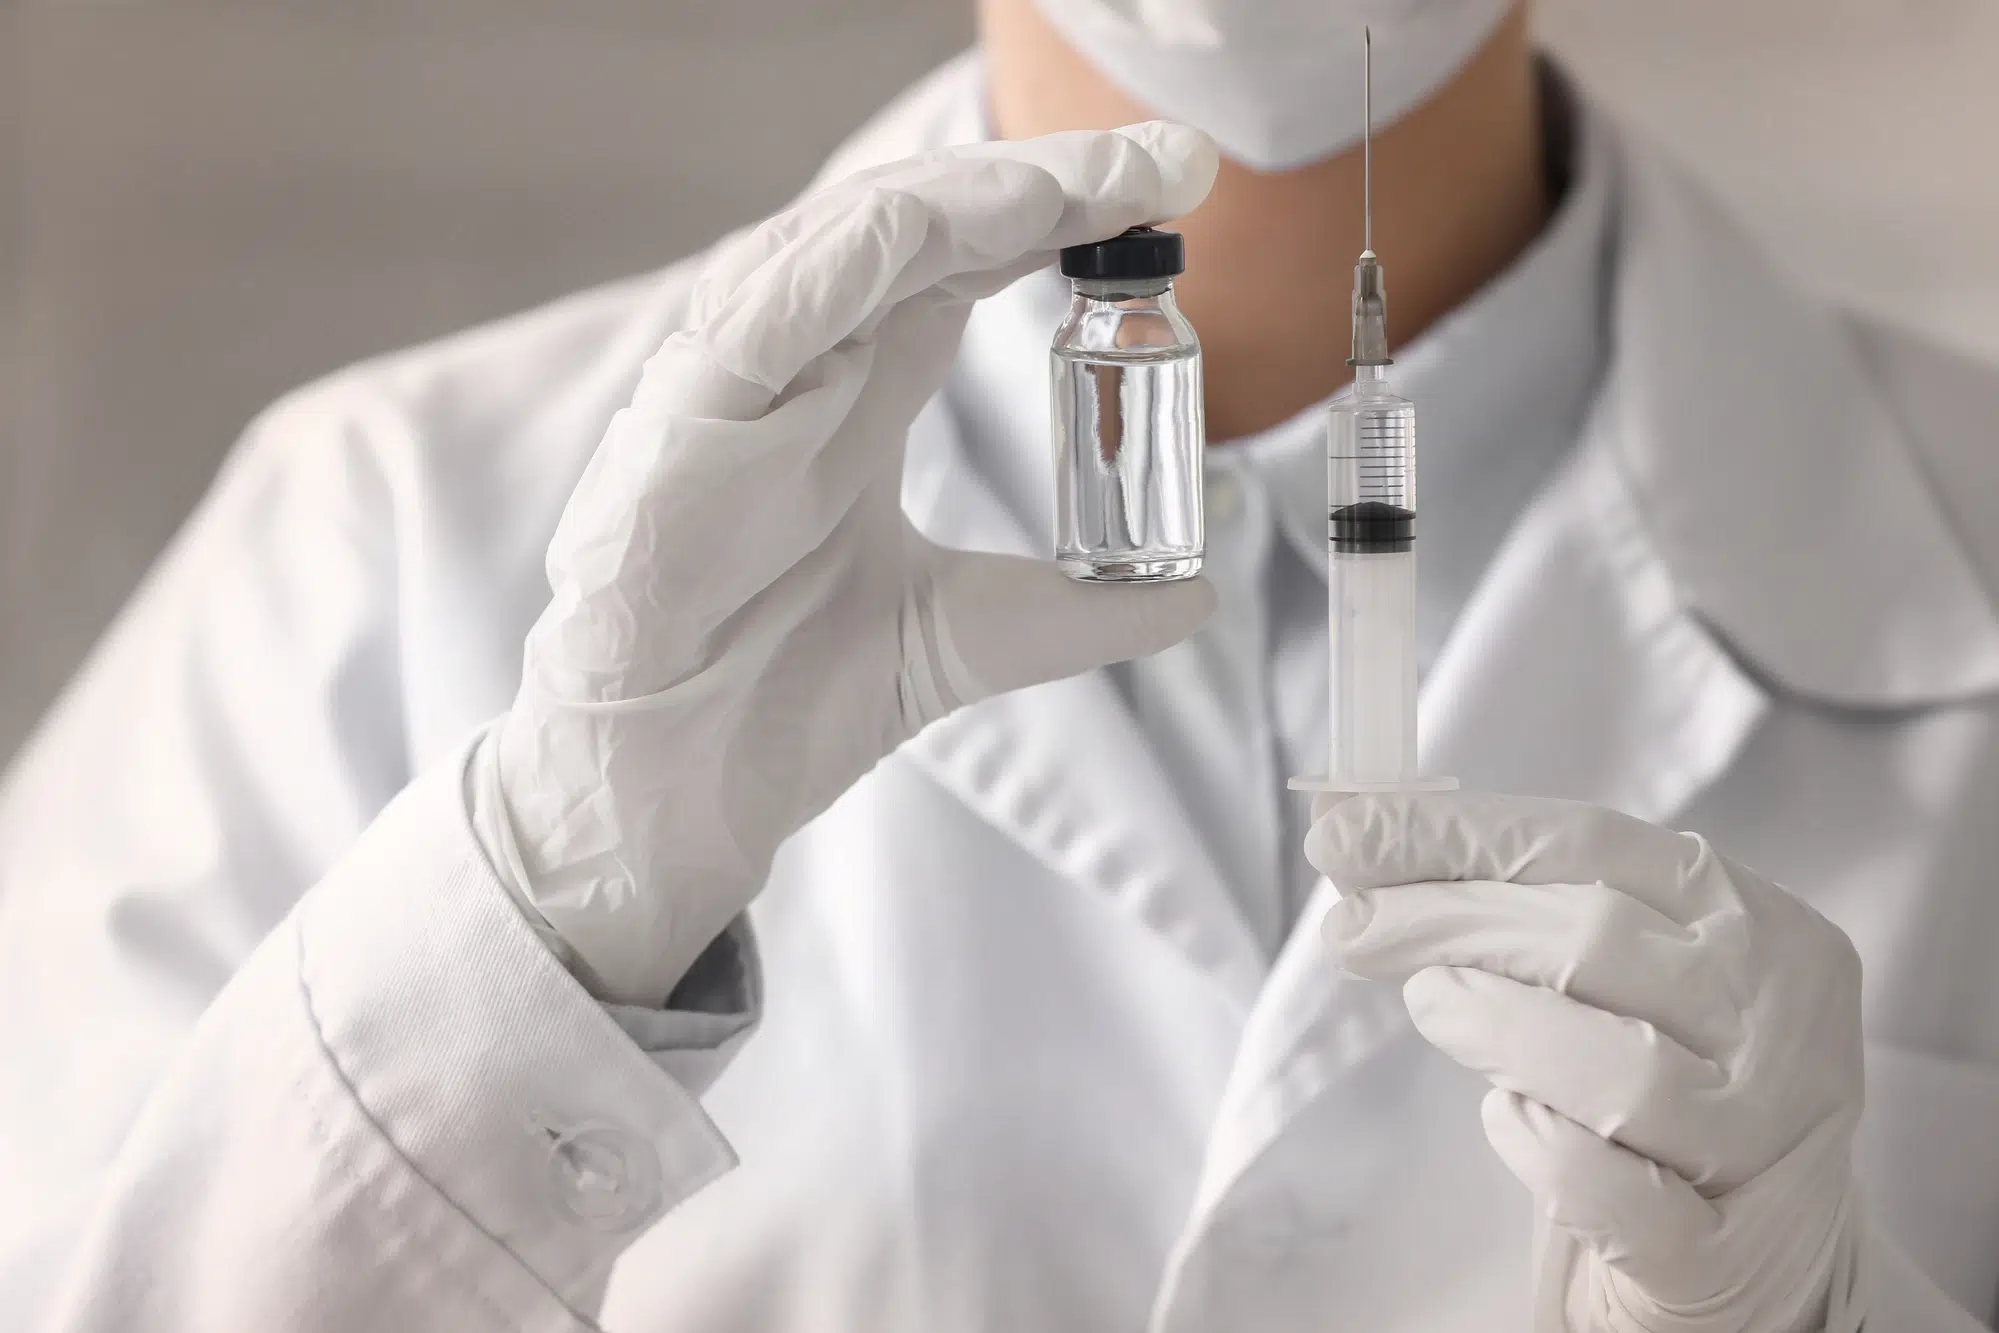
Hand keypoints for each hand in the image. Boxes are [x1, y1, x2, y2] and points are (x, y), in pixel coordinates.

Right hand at [483, 126, 1220, 1004]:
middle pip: (927, 233)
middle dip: (1044, 186)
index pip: (966, 270)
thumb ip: (1076, 614)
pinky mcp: (684, 428)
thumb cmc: (781, 698)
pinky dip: (849, 263)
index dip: (1060, 224)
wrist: (678, 788)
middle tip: (1161, 164)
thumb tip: (1195, 597)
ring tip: (1086, 180)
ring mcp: (741, 387)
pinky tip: (942, 224)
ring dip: (971, 200)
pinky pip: (763, 316)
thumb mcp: (969, 637)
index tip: (1167, 203)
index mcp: (858, 398)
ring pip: (852, 247)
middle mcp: (803, 369)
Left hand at [1306, 791, 1867, 1331]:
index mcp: (1761, 926)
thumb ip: (1516, 904)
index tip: (1348, 833)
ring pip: (1615, 1064)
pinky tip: (1507, 1115)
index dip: (1457, 833)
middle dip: (1450, 919)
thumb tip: (1358, 839)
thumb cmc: (1664, 1086)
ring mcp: (1765, 1142)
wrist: (1761, 1263)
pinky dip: (1537, 1144)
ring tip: (1430, 1004)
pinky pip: (1603, 1184)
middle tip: (1354, 925)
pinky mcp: (1723, 1255)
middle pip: (1594, 938)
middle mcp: (1782, 1024)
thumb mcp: (1620, 980)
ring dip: (1493, 1022)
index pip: (1593, 844)